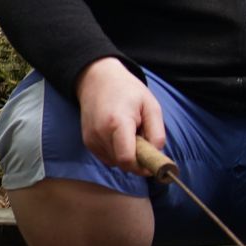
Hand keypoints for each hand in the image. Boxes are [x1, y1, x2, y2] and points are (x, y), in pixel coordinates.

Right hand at [75, 57, 164, 172]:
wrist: (97, 79)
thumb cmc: (127, 90)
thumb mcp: (151, 105)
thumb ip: (157, 133)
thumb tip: (156, 155)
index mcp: (117, 123)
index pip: (127, 160)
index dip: (142, 167)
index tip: (152, 163)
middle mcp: (100, 133)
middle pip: (122, 164)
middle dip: (137, 159)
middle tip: (143, 141)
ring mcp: (91, 138)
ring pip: (115, 163)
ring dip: (126, 156)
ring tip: (129, 134)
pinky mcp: (87, 141)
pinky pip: (106, 158)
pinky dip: (116, 153)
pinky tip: (118, 136)